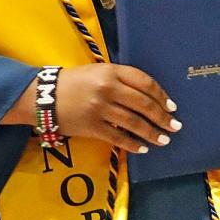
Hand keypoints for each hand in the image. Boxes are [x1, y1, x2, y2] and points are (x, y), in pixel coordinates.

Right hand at [2, 64, 181, 154]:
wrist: (44, 95)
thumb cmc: (74, 81)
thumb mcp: (97, 71)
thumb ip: (120, 79)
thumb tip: (148, 96)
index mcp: (110, 71)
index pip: (144, 82)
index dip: (160, 95)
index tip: (171, 106)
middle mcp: (107, 88)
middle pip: (143, 103)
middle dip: (162, 116)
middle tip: (175, 126)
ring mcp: (99, 108)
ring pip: (133, 122)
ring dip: (152, 132)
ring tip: (164, 139)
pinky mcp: (92, 127)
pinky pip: (118, 137)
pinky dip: (133, 144)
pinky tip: (143, 148)